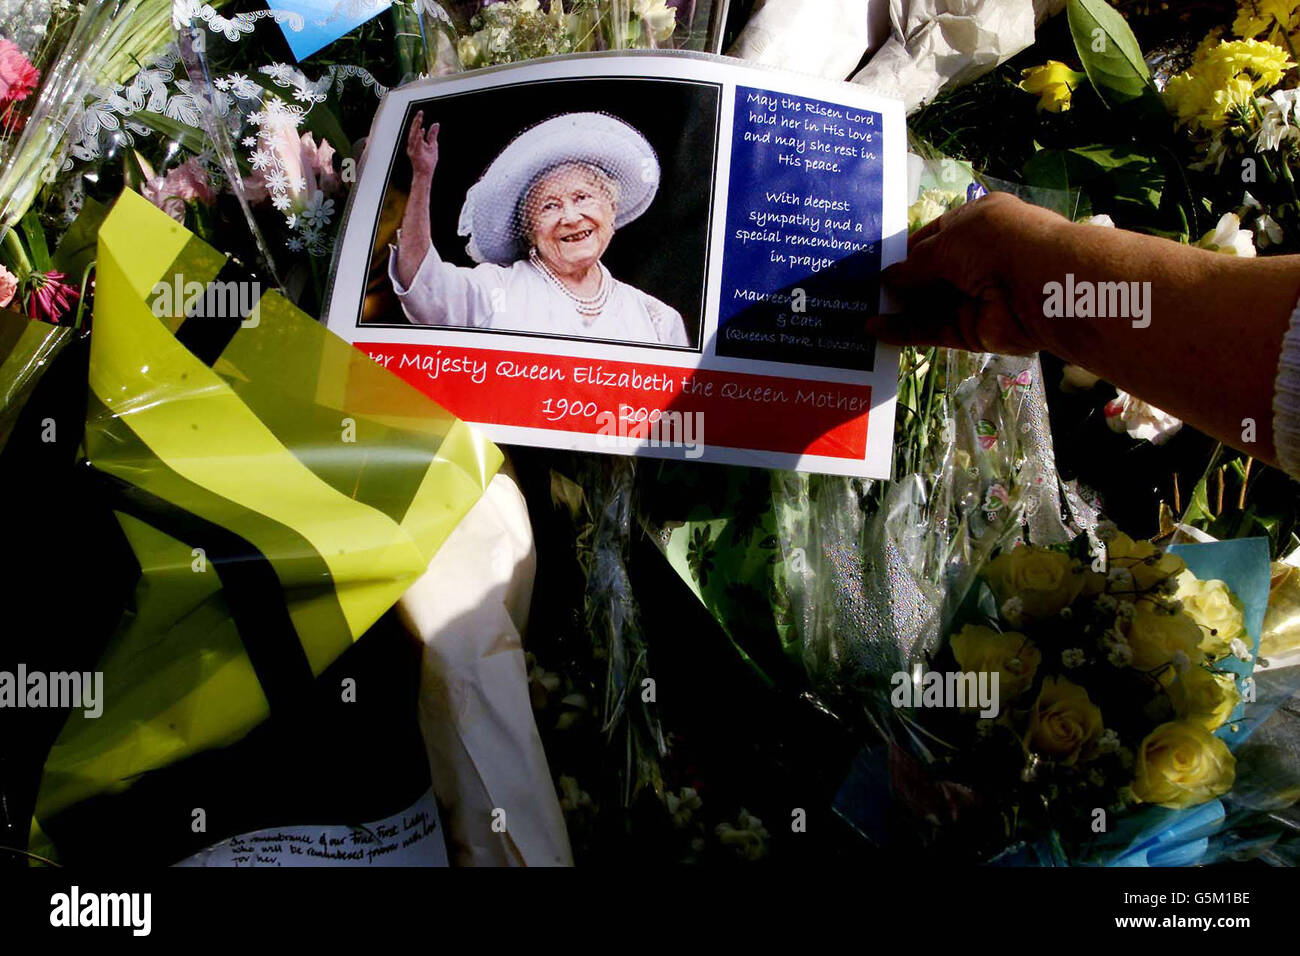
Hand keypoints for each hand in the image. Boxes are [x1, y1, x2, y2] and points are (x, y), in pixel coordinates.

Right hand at [406, 111, 438, 178]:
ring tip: (419, 119)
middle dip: (416, 121)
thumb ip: (433, 135)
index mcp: (416, 142)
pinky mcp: (416, 154)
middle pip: (413, 130)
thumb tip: (436, 124)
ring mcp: (413, 149)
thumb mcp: (433, 145)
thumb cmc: (428, 162)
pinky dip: (418, 137)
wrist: (425, 174)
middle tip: (420, 113)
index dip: (417, 121)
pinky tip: (421, 130)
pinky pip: (416, 144)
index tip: (421, 113)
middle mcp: (412, 145)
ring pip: (413, 135)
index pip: (416, 129)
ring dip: (416, 127)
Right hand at [867, 192, 1065, 354]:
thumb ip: (914, 262)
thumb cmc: (997, 243)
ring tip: (858, 310)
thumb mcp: (947, 241)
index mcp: (977, 224)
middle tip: (858, 290)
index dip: (905, 250)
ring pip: (927, 304)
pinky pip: (932, 330)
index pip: (934, 237)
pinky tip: (875, 330)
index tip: (873, 262)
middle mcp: (976, 259)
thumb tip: (888, 277)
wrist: (1044, 286)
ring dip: (896, 309)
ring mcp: (974, 297)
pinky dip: (904, 331)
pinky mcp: (971, 330)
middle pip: (929, 274)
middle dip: (896, 282)